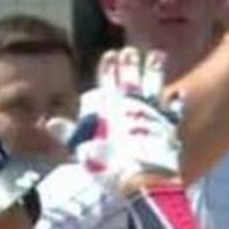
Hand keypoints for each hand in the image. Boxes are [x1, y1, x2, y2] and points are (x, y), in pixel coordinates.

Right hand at [54, 48, 183, 195]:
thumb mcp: (81, 149)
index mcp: (108, 107)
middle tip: (131, 51)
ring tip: (158, 56)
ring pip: (153, 85)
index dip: (108, 67)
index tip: (111, 54)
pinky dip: (175, 101)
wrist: (140, 177)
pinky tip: (179, 92)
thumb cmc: (107, 164)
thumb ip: (68, 133)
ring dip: (154, 70)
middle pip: (130, 77)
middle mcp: (130, 104)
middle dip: (130, 62)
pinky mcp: (167, 124)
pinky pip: (172, 109)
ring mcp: (151, 112)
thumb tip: (49, 123)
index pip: (106, 80)